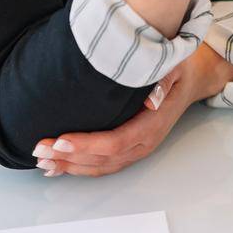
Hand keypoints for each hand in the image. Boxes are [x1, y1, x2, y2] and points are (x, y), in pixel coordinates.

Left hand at [31, 46, 232, 176]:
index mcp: (153, 124)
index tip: (60, 139)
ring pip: (101, 166)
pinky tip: (59, 167)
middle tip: (39, 150)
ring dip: (70, 166)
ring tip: (42, 161)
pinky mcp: (131, 149)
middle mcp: (145, 142)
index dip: (86, 144)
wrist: (193, 79)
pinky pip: (104, 165)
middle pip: (103, 159)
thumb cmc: (179, 68)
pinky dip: (79, 167)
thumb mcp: (175, 65)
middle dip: (68, 157)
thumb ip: (163, 80)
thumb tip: (151, 99)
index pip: (115, 141)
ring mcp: (139, 148)